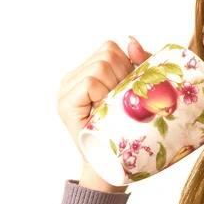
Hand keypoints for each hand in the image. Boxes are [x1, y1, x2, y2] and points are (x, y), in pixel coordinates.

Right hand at [56, 36, 151, 171]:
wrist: (115, 163)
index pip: (110, 48)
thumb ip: (138, 64)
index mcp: (88, 71)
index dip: (127, 66)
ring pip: (100, 66)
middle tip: (120, 102)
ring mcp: (66, 90)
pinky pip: (90, 83)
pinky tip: (102, 112)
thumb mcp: (138, 91)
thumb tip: (131, 39)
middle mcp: (73, 77)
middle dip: (123, 76)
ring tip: (112, 109)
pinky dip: (102, 95)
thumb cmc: (129, 128)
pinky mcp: (65, 104)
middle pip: (107, 54)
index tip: (128, 91)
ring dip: (114, 88)